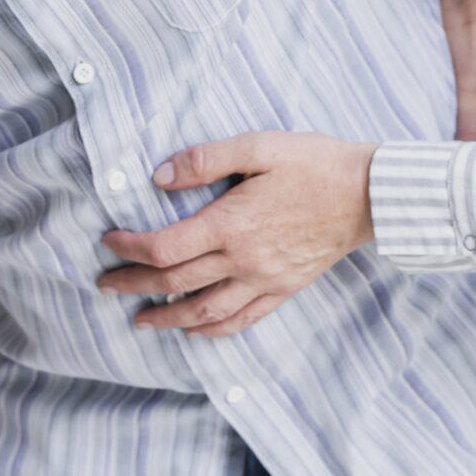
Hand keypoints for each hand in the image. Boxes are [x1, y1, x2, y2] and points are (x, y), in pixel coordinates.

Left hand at [96, 132, 375, 338]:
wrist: (369, 195)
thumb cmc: (315, 163)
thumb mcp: (259, 146)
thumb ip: (206, 159)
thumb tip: (160, 176)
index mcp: (231, 224)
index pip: (163, 248)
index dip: (129, 248)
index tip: (108, 242)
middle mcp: (243, 260)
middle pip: (174, 283)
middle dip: (134, 286)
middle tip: (106, 285)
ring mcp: (264, 280)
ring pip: (204, 311)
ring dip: (166, 318)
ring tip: (141, 319)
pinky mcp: (284, 289)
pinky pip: (240, 320)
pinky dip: (211, 329)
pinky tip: (196, 329)